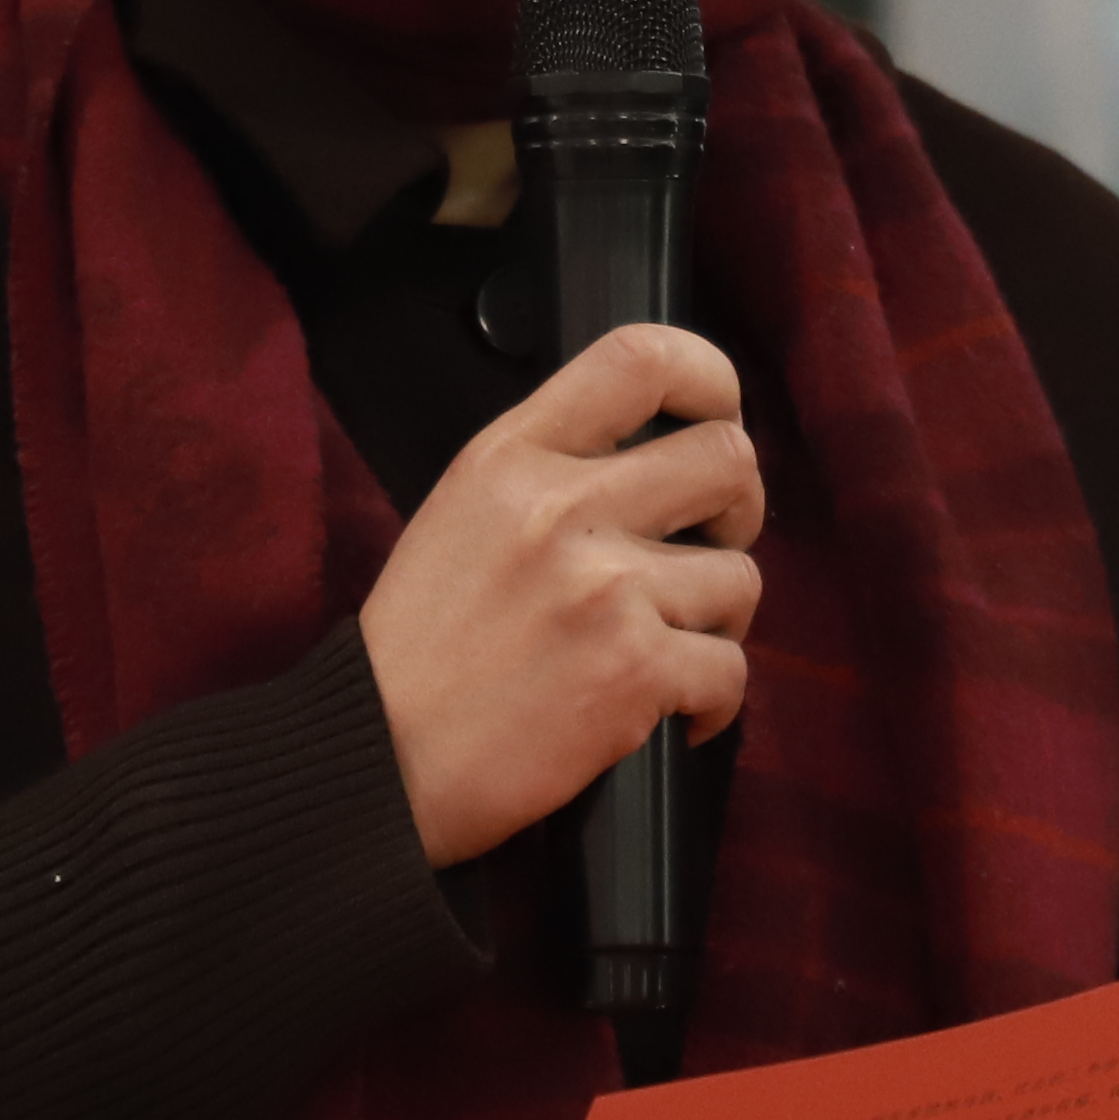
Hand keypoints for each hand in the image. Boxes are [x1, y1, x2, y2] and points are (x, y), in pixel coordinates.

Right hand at [358, 321, 765, 870]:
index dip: (708, 376)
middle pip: (728, 457)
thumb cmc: (418, 653)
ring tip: (662, 653)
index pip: (639, 358)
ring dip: (717, 623)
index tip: (720, 415)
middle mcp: (562, 509)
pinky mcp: (634, 670)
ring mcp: (604, 589)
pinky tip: (667, 718)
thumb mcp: (460, 516)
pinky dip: (711, 704)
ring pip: (741, 577)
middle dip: (740, 509)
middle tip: (707, 552)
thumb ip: (549, 473)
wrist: (377, 761)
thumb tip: (658, 459)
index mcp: (511, 458)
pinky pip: (732, 669)